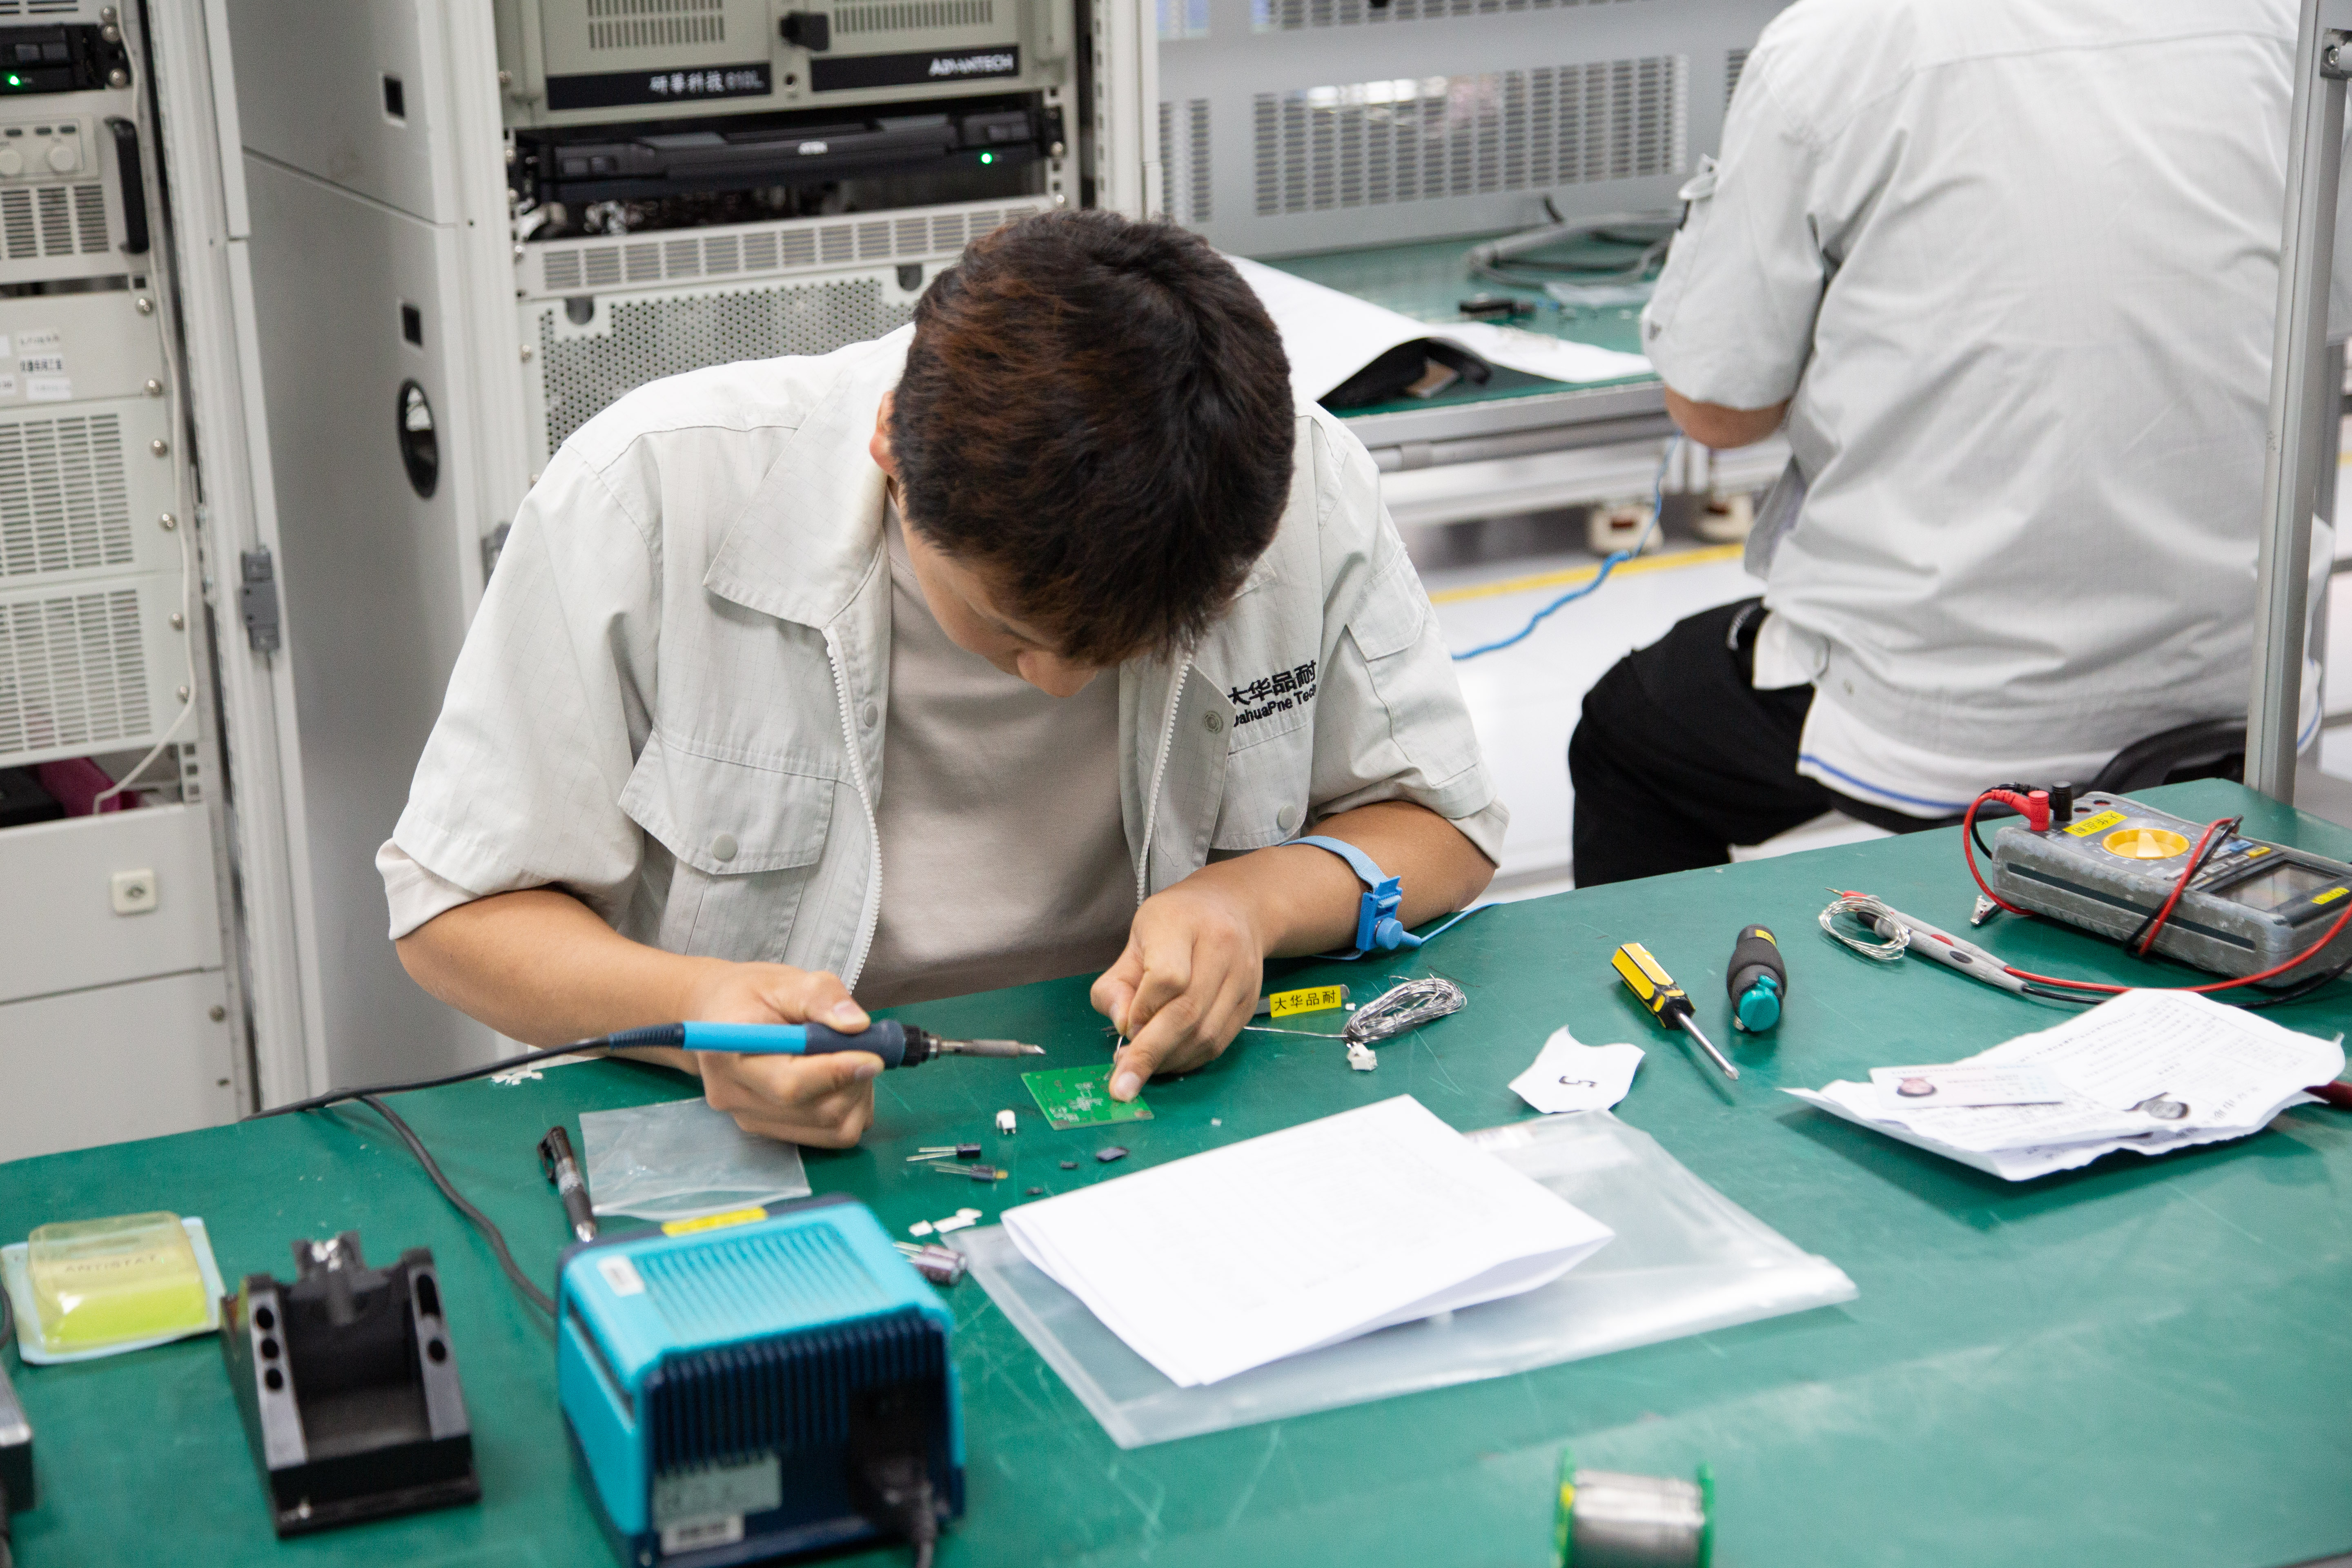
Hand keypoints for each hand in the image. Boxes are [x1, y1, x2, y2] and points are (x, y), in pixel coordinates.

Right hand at [682, 961, 879, 1146]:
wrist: (720, 1015)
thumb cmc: (752, 994)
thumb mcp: (786, 981)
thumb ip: (821, 997)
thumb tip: (857, 1025)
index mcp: (728, 1052)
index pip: (788, 1084)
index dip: (836, 1074)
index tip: (873, 1057)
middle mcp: (733, 1096)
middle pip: (816, 1112)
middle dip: (856, 1082)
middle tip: (868, 1049)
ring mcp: (750, 1119)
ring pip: (829, 1129)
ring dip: (858, 1097)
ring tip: (852, 1059)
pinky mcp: (771, 1130)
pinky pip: (829, 1136)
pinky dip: (850, 1110)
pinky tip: (843, 1080)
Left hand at [1090, 879, 1264, 1100]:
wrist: (1235, 908)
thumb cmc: (1175, 922)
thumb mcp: (1135, 939)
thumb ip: (1116, 984)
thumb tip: (1122, 1026)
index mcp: (1182, 923)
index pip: (1168, 976)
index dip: (1144, 1010)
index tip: (1126, 1028)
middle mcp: (1220, 948)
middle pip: (1187, 1011)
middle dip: (1150, 1053)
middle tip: (1122, 1083)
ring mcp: (1241, 977)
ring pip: (1205, 1034)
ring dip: (1169, 1061)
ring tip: (1141, 1069)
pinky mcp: (1249, 1003)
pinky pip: (1218, 1043)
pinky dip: (1189, 1060)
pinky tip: (1167, 1062)